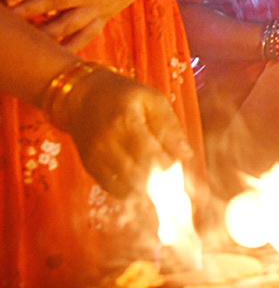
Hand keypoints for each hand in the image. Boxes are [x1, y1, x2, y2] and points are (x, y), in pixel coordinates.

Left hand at [8, 0, 170, 50]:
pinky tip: (53, 55)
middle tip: (8, 19)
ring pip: (69, 24)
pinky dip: (70, 46)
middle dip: (30, 12)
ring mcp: (100, 8)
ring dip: (45, 33)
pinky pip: (86, 35)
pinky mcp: (105, 17)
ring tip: (26, 39)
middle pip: (57, 4)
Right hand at [60, 67, 190, 198]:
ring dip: (148, 191)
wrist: (83, 98)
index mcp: (125, 121)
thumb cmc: (125, 96)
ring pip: (126, 186)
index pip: (150, 155)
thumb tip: (187, 155)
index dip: (169, 168)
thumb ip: (170, 126)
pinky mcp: (90, 168)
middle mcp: (106, 143)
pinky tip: (145, 185)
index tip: (183, 171)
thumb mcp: (153, 100)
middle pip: (138, 175)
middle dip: (162, 184)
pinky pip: (114, 188)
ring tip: (164, 186)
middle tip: (177, 185)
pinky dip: (133, 191)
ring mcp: (95, 158)